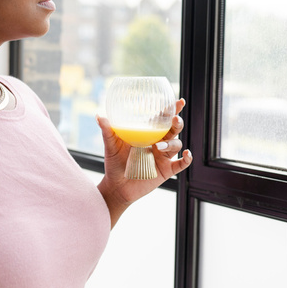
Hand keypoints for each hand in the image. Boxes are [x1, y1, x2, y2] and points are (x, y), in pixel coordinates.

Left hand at [96, 99, 191, 227]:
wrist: (116, 186)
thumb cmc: (114, 163)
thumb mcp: (111, 145)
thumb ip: (107, 131)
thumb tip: (99, 116)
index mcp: (148, 133)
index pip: (163, 119)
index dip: (172, 109)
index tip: (179, 101)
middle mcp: (159, 143)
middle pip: (173, 129)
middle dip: (177, 123)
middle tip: (174, 120)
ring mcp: (163, 157)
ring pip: (176, 145)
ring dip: (171, 144)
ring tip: (158, 147)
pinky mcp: (166, 170)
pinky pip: (181, 164)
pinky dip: (187, 159)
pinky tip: (187, 154)